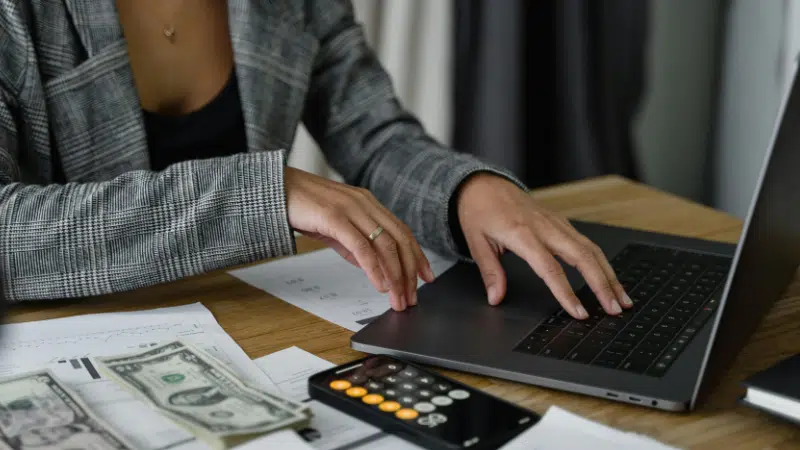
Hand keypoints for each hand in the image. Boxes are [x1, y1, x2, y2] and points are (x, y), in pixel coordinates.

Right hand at [284, 167, 433, 310]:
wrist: (273, 189)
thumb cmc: (302, 206)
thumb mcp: (335, 227)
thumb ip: (353, 244)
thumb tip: (371, 266)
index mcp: (368, 204)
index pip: (402, 231)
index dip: (417, 255)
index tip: (426, 276)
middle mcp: (365, 204)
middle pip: (399, 239)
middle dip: (410, 271)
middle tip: (413, 296)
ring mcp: (351, 209)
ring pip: (385, 244)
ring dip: (395, 275)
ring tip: (398, 298)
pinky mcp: (335, 218)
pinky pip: (362, 247)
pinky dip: (374, 268)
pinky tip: (379, 285)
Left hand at [456, 174, 631, 318]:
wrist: (484, 184)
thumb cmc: (479, 211)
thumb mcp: (476, 242)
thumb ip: (490, 272)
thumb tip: (495, 298)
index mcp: (522, 234)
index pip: (550, 268)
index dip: (566, 292)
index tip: (579, 312)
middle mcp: (545, 227)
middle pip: (582, 257)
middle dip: (602, 284)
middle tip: (614, 309)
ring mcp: (556, 223)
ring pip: (591, 249)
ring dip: (609, 275)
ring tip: (622, 300)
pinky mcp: (562, 223)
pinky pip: (587, 243)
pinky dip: (602, 263)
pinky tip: (610, 278)